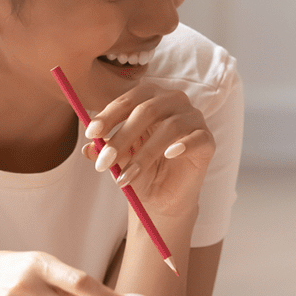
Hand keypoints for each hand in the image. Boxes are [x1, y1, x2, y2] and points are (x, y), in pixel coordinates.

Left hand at [83, 83, 213, 216]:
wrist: (162, 197)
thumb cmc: (139, 169)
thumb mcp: (117, 160)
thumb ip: (105, 150)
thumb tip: (89, 148)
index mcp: (150, 98)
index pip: (129, 100)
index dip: (109, 115)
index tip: (90, 134)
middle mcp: (173, 102)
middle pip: (148, 110)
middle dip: (122, 137)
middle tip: (104, 162)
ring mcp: (193, 119)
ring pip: (170, 127)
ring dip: (144, 154)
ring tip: (126, 177)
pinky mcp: (207, 140)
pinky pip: (196, 138)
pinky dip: (182, 145)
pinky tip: (168, 155)